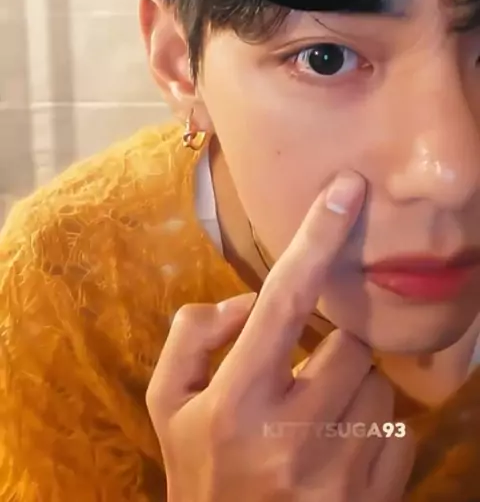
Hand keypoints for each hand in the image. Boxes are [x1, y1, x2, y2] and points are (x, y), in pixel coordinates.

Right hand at [146, 171, 414, 500]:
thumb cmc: (199, 474)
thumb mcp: (169, 403)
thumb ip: (193, 336)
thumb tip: (245, 303)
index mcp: (238, 400)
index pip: (285, 299)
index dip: (316, 237)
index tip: (346, 189)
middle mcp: (293, 433)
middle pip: (350, 342)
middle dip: (332, 348)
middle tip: (304, 376)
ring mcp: (341, 471)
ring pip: (378, 383)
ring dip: (353, 387)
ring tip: (318, 418)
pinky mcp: (375, 497)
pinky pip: (400, 429)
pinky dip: (375, 428)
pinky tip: (340, 450)